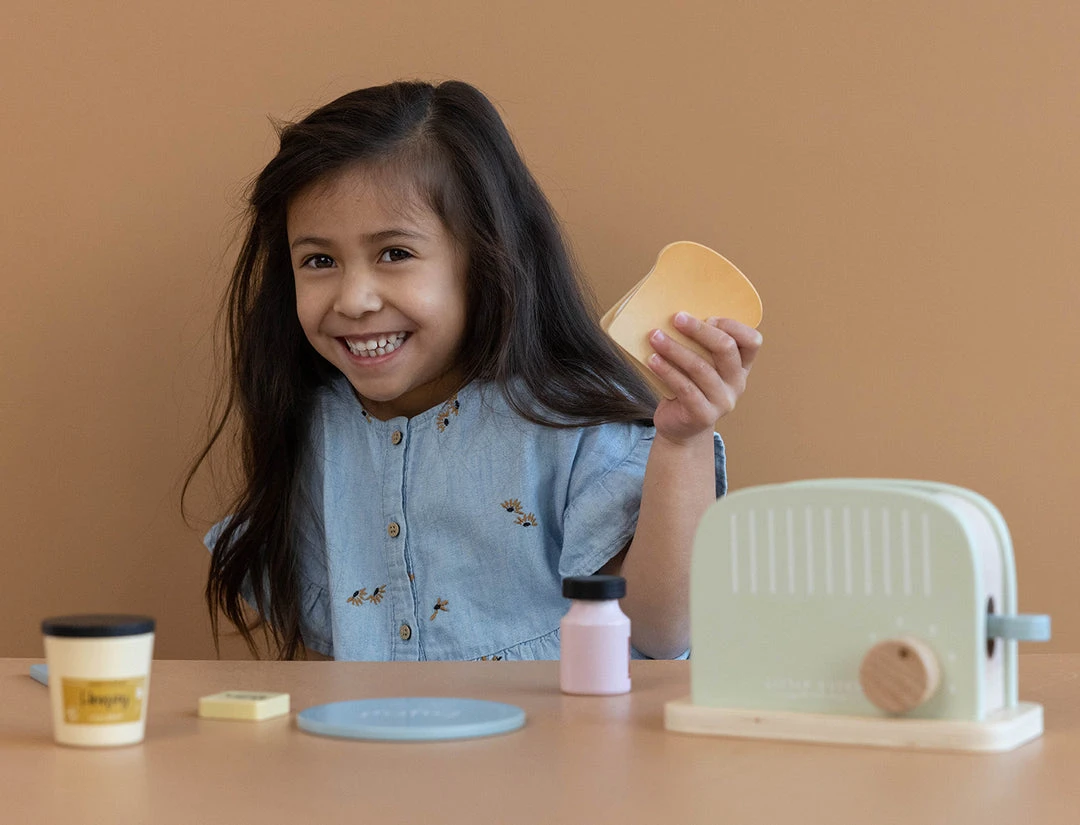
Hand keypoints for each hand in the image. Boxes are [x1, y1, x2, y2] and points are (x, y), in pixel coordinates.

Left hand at [647, 312, 762, 443]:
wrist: (680, 428)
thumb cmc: (688, 388)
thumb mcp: (699, 365)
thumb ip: (698, 346)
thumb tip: (675, 316)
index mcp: (740, 367)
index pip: (752, 341)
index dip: (733, 326)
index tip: (707, 317)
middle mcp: (737, 383)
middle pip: (726, 349)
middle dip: (699, 330)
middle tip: (676, 318)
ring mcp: (722, 401)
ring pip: (701, 368)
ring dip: (675, 348)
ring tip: (655, 337)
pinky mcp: (703, 414)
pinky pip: (684, 387)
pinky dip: (666, 370)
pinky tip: (652, 360)